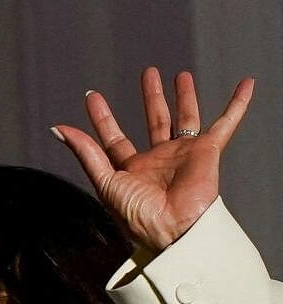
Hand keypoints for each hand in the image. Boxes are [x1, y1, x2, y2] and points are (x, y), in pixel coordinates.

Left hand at [52, 67, 253, 251]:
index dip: (103, 117)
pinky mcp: (207, 151)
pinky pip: (226, 122)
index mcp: (131, 169)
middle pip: (154, 120)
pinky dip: (237, 104)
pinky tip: (245, 84)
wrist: (174, 229)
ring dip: (183, 96)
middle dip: (151, 97)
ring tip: (179, 75)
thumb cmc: (138, 215)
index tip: (93, 96)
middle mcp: (158, 160)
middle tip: (149, 73)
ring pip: (186, 117)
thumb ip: (85, 152)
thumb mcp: (105, 181)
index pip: (114, 137)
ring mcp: (183, 154)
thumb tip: (58, 128)